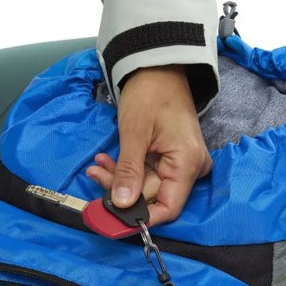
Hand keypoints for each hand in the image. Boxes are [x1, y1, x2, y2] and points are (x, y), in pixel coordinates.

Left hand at [86, 66, 212, 228]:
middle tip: (95, 174)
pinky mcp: (170, 158)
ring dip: (119, 178)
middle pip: (153, 196)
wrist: (157, 68)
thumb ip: (128, 172)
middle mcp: (190, 168)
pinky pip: (147, 173)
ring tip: (97, 164)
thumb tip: (121, 205)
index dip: (142, 217)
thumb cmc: (150, 94)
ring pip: (146, 185)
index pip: (169, 207)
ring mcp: (181, 163)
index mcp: (187, 163)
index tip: (113, 217)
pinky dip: (126, 169)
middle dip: (121, 189)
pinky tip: (106, 161)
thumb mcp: (134, 134)